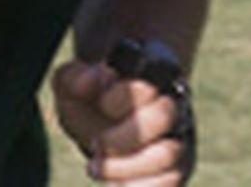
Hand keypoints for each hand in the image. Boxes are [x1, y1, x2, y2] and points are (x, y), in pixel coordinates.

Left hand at [51, 58, 193, 183]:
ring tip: (95, 168)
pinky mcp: (177, 168)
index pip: (147, 84)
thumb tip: (99, 77)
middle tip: (96, 144)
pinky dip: (137, 186)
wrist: (101, 119)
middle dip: (122, 136)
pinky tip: (114, 184)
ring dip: (125, 166)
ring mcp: (179, 137)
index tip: (101, 105)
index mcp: (151, 74)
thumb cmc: (89, 98)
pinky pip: (170, 183)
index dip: (120, 98)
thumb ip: (75, 77)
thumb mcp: (71, 83)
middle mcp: (173, 104)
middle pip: (164, 115)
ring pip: (169, 155)